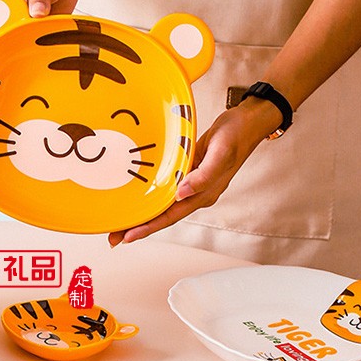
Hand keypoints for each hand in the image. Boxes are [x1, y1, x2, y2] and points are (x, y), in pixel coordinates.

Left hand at [108, 97, 282, 246]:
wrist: (247, 123)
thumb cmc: (235, 135)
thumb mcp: (220, 152)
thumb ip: (203, 175)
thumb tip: (182, 193)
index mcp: (203, 194)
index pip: (170, 216)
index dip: (148, 228)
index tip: (127, 237)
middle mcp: (195, 195)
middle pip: (162, 217)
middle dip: (138, 228)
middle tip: (113, 237)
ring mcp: (191, 186)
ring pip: (162, 207)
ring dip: (142, 216)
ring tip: (119, 225)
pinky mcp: (188, 175)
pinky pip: (165, 192)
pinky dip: (150, 199)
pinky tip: (138, 200)